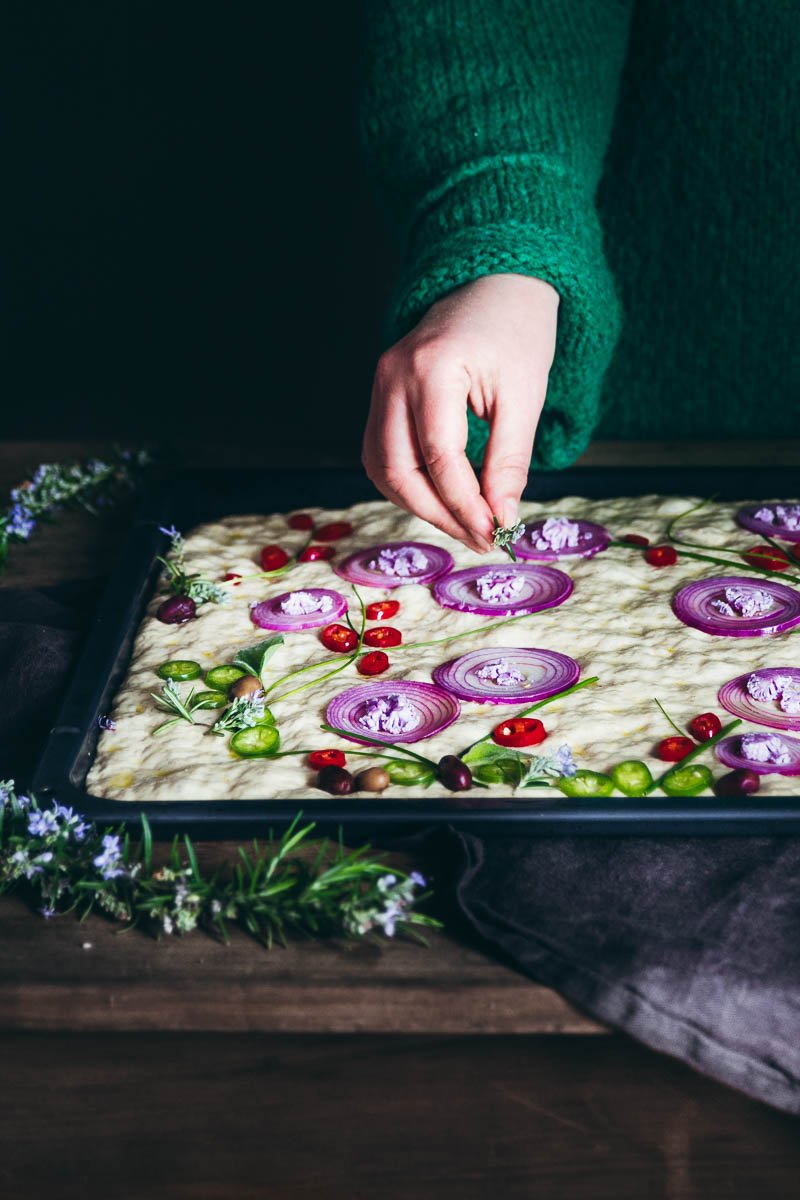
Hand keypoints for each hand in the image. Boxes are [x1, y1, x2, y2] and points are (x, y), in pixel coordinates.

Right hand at [362, 273, 558, 551]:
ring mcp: (380, 383)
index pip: (441, 458)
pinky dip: (408, 481)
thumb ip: (509, 461)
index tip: (495, 533)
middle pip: (397, 469)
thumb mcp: (525, 396)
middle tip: (478, 537)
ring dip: (418, 503)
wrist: (496, 284)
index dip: (466, 505)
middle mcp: (393, 376)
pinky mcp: (381, 392)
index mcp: (433, 369)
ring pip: (381, 467)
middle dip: (438, 513)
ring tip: (462, 522)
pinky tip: (442, 496)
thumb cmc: (517, 332)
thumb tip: (501, 518)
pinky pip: (382, 451)